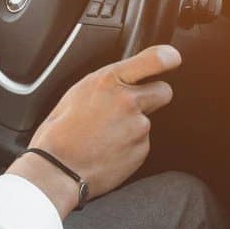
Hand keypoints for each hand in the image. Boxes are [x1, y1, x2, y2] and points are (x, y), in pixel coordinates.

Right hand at [8, 45, 181, 218]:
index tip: (172, 59)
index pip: (154, 59)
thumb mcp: (76, 94)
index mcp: (108, 81)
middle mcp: (127, 101)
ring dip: (133, 127)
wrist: (56, 171)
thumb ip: (106, 84)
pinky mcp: (141, 150)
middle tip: (132, 107)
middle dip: (154, 96)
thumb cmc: (58, 133)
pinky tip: (108, 150)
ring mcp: (138, 127)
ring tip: (106, 136)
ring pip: (147, 121)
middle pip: (164, 91)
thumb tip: (122, 80)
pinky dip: (130, 147)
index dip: (168, 57)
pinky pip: (142, 143)